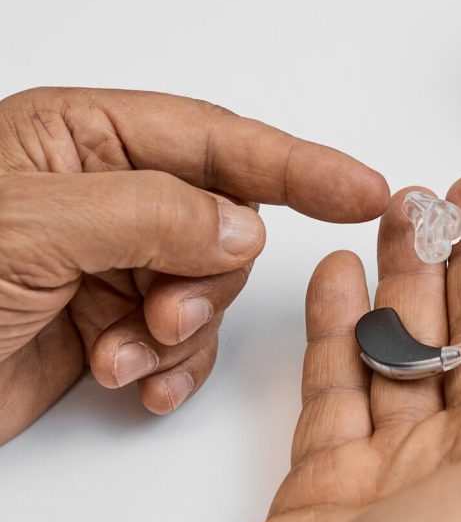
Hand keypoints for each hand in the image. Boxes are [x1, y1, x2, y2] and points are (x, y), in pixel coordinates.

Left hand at [0, 87, 388, 439]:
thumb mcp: (32, 228)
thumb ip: (153, 212)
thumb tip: (244, 222)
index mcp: (79, 137)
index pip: (216, 139)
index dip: (299, 162)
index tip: (366, 186)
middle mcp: (101, 195)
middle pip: (220, 221)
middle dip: (206, 276)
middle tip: (164, 315)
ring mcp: (105, 262)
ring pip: (204, 286)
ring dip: (179, 330)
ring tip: (123, 356)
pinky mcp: (103, 326)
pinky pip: (178, 341)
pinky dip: (168, 368)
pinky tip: (127, 383)